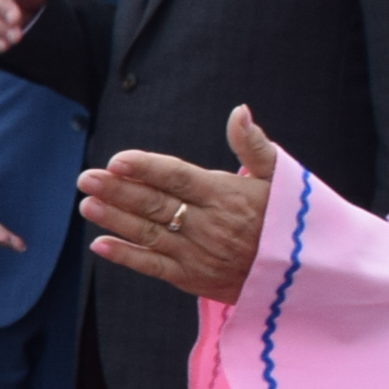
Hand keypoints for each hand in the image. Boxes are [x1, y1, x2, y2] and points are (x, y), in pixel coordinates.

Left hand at [84, 104, 281, 304]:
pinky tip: (100, 244)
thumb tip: (240, 111)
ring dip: (114, 219)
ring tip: (87, 203)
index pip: (178, 177)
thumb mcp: (279, 178)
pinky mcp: (192, 278)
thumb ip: (253, 144)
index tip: (118, 160)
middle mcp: (208, 225)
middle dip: (118, 190)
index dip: (147, 169)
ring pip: (148, 234)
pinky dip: (126, 256)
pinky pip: (153, 266)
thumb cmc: (286, 218)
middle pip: (155, 204)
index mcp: (226, 195)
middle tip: (86, 178)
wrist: (302, 276)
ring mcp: (197, 253)